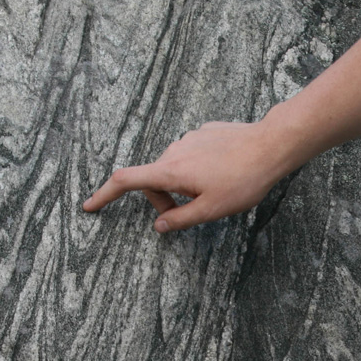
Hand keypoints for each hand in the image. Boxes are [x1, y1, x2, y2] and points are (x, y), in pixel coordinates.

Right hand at [83, 120, 294, 232]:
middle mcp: (174, 151)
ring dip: (182, 186)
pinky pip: (190, 157)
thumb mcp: (211, 210)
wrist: (271, 145)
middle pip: (153, 181)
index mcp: (171, 171)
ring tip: (216, 191)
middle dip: (164, 201)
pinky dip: (197, 171)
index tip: (89, 205)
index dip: (104, 195)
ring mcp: (189, 139)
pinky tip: (223, 174)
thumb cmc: (243, 180)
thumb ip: (180, 220)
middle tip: (192, 212)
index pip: (126, 182)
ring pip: (173, 170)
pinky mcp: (204, 133)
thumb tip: (159, 226)